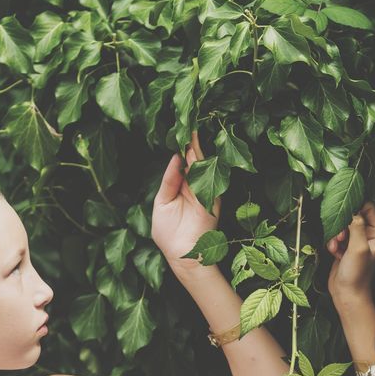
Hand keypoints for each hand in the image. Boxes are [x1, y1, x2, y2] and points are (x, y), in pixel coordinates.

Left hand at [151, 131, 219, 271]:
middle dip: (190, 142)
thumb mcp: (162, 202)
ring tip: (190, 129)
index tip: (179, 131)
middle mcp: (195, 187)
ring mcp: (205, 191)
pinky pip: (206, 176)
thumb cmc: (168, 233)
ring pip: (201, 165)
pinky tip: (194, 148)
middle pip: (193, 160)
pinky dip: (201, 162)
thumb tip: (175, 157)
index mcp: (182, 187)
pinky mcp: (212, 197)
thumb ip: (169, 180)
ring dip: (196, 147)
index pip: (182, 163)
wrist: (181, 253)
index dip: (181, 148)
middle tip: (188, 122)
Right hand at [326, 202, 374, 311]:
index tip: (345, 215)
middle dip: (343, 224)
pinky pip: (337, 236)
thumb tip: (351, 209)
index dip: (355, 208)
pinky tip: (334, 253)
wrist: (347, 293)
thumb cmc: (357, 274)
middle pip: (354, 214)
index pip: (368, 207)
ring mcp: (358, 240)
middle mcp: (370, 234)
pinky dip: (333, 242)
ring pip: (343, 225)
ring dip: (336, 234)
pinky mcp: (347, 247)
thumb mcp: (358, 248)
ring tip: (336, 246)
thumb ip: (357, 226)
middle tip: (341, 236)